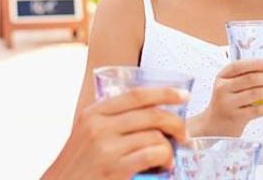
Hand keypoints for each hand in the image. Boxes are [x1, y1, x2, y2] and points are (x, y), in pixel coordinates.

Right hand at [45, 86, 188, 179]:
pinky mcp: (114, 168)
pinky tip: (164, 165)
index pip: (136, 95)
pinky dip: (165, 158)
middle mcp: (98, 127)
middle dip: (175, 122)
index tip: (183, 95)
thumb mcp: (86, 133)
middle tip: (184, 133)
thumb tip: (151, 110)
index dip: (164, 92)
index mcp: (93, 113)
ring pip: (154, 136)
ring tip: (168, 157)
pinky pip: (152, 154)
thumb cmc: (78, 164)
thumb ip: (110, 119)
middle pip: (151, 114)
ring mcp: (106, 148)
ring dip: (169, 147)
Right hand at [194, 59, 262, 136]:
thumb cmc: (227, 101)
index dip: (256, 63)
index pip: (239, 66)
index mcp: (222, 77)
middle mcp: (222, 89)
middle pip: (251, 79)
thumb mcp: (229, 85)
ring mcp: (228, 104)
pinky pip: (258, 110)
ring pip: (256, 94)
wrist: (214, 125)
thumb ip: (244, 75)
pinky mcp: (236, 118)